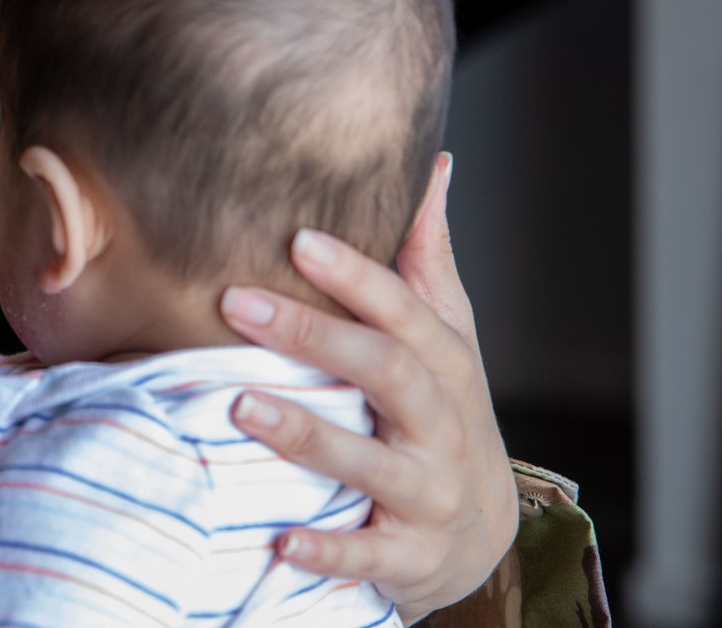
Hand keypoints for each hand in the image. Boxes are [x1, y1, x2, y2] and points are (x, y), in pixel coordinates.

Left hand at [218, 154, 517, 622]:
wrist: (487, 535)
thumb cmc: (446, 412)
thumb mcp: (448, 335)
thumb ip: (427, 256)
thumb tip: (431, 164)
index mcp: (445, 365)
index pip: (405, 311)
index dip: (357, 276)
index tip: (298, 239)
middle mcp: (443, 426)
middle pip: (386, 372)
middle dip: (312, 336)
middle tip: (235, 302)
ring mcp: (431, 494)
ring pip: (373, 464)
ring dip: (306, 435)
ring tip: (238, 404)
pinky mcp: (409, 558)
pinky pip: (368, 557)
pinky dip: (326, 551)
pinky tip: (277, 540)